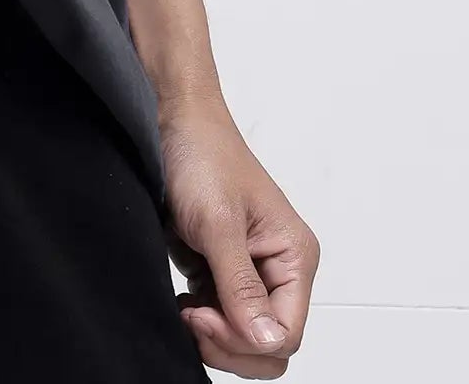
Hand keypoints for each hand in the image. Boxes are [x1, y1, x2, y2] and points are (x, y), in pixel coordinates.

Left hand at [154, 93, 318, 374]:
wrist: (174, 123)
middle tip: (192, 317)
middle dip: (231, 345)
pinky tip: (185, 302)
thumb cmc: (203, 156)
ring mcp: (252, 273)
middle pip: (268, 344)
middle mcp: (280, 269)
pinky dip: (203, 322)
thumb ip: (241, 285)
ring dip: (213, 335)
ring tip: (186, 307)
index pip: (286, 334)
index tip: (203, 315)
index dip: (245, 340)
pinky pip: (223, 320)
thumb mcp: (219, 223)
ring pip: (245, 338)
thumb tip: (267, 341)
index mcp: (294, 256)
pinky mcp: (224, 272)